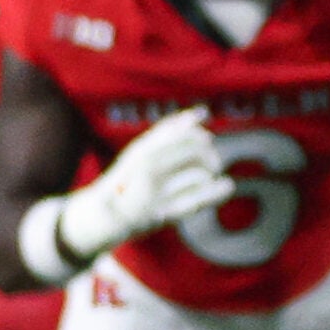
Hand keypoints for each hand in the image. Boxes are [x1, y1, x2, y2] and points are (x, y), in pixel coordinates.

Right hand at [57, 106, 234, 259]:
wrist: (103, 216)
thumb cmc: (128, 180)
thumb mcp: (140, 151)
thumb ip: (168, 131)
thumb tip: (202, 113)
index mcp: (141, 152)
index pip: (178, 134)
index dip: (196, 134)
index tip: (205, 138)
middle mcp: (147, 170)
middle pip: (193, 153)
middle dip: (207, 154)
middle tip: (212, 160)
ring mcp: (156, 193)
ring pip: (198, 174)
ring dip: (210, 172)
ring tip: (212, 174)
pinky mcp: (164, 214)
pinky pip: (198, 200)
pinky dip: (215, 192)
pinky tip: (226, 185)